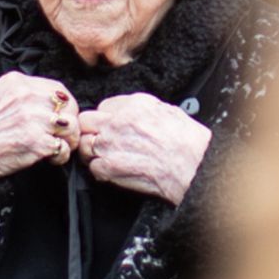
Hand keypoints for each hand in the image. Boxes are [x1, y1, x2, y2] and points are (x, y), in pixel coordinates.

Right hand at [0, 72, 80, 191]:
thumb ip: (24, 96)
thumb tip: (52, 102)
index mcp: (17, 83)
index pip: (58, 90)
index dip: (64, 107)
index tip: (59, 119)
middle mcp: (27, 97)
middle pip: (69, 107)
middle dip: (68, 124)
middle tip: (59, 136)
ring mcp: (32, 119)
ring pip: (70, 127)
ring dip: (66, 141)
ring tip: (54, 148)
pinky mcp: (36, 141)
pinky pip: (63, 148)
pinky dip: (59, 157)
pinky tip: (48, 159)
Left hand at [78, 93, 211, 204]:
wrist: (195, 168)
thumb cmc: (189, 143)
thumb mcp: (169, 111)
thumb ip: (144, 109)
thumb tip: (132, 113)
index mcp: (133, 104)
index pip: (103, 107)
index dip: (106, 120)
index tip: (111, 129)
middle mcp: (118, 121)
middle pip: (86, 122)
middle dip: (92, 133)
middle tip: (103, 143)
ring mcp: (111, 144)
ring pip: (84, 146)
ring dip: (93, 154)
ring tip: (110, 160)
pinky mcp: (109, 167)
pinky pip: (92, 168)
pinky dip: (101, 172)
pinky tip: (116, 173)